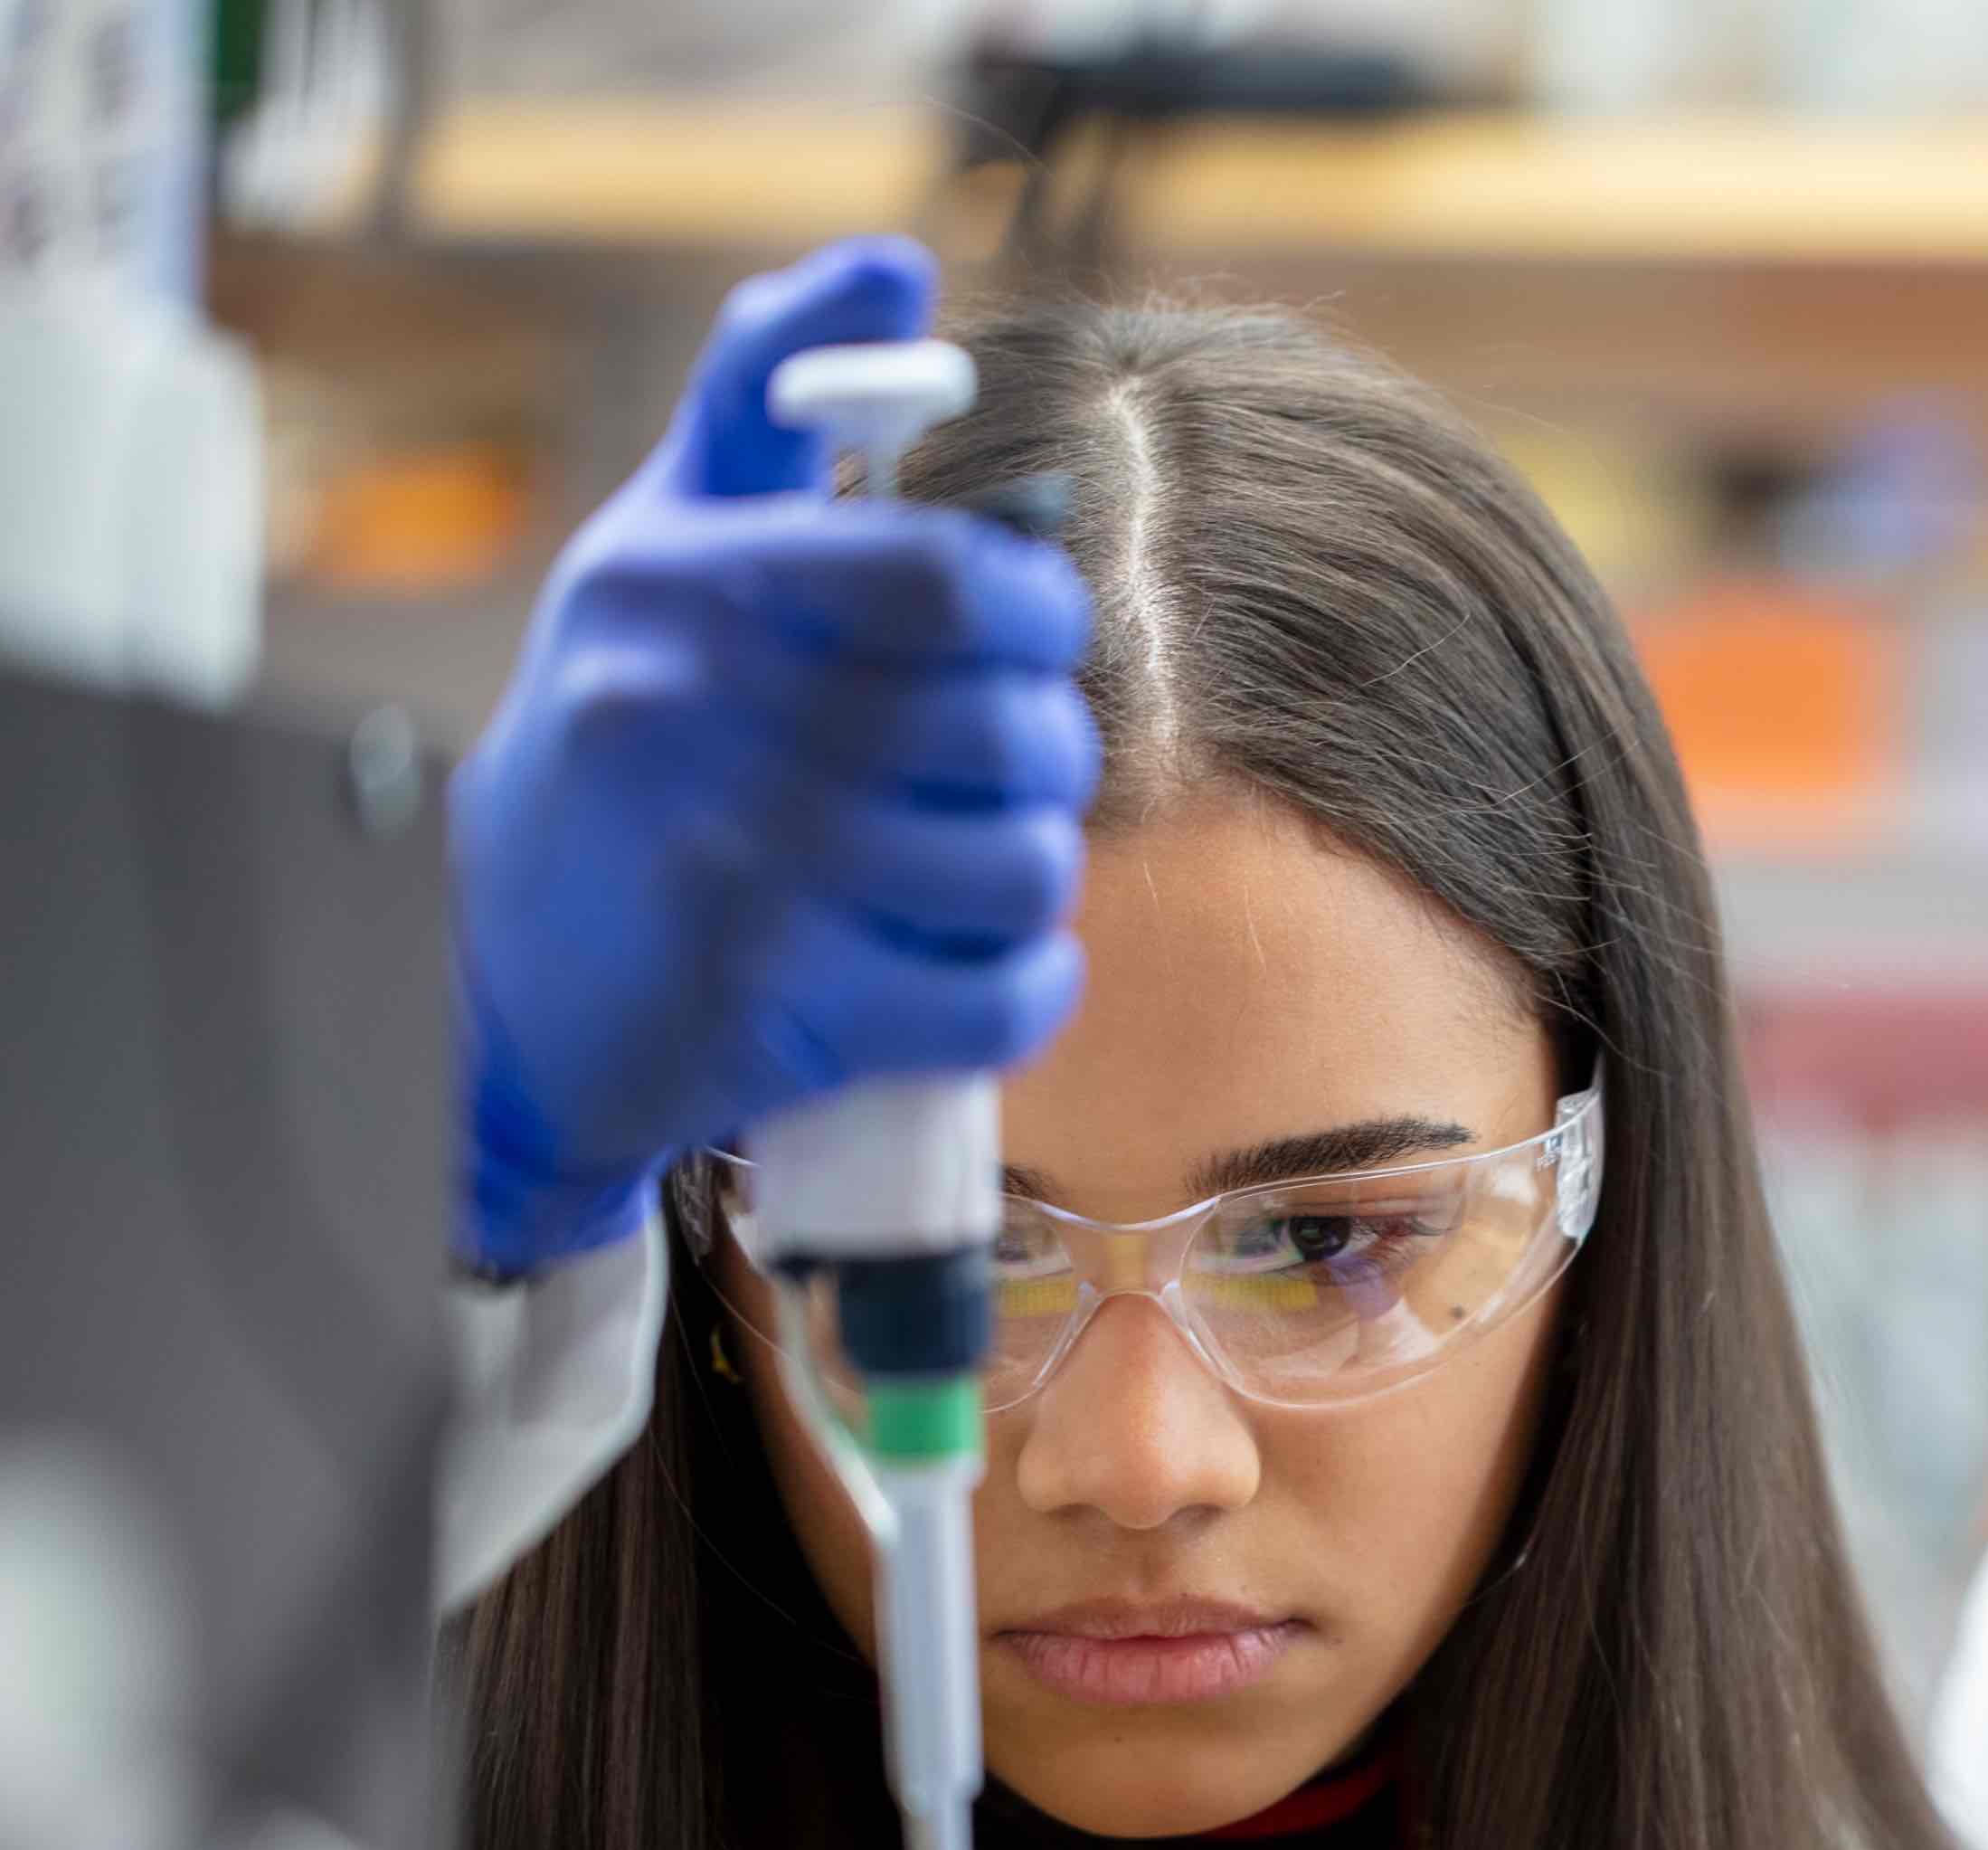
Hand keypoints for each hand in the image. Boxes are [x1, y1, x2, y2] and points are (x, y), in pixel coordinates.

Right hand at [449, 235, 1098, 1274]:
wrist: (515, 968)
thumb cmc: (628, 722)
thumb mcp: (666, 534)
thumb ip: (771, 392)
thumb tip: (896, 266)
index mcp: (692, 592)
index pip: (947, 579)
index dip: (1040, 610)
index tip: (1033, 632)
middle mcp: (703, 725)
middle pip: (1013, 731)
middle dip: (1041, 751)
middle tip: (995, 764)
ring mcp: (741, 876)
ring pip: (1027, 865)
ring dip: (1030, 871)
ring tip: (965, 858)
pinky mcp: (781, 1013)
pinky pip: (1007, 992)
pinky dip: (1027, 981)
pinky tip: (975, 955)